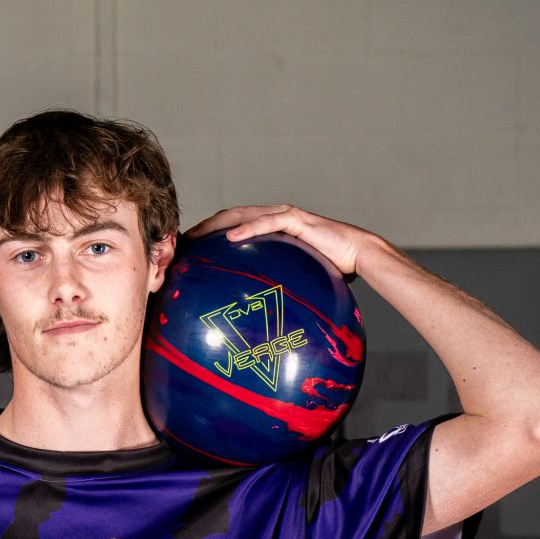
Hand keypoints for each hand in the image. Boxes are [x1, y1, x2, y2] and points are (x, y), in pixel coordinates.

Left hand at [187, 204, 372, 280]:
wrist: (357, 255)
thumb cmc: (329, 271)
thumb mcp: (294, 281)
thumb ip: (276, 290)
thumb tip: (259, 323)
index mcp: (270, 230)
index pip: (232, 229)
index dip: (210, 237)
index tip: (189, 252)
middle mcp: (273, 218)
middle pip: (229, 218)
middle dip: (204, 228)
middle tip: (181, 243)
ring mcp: (283, 216)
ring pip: (242, 215)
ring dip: (216, 224)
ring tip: (195, 236)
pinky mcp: (296, 220)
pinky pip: (267, 223)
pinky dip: (248, 228)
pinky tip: (230, 239)